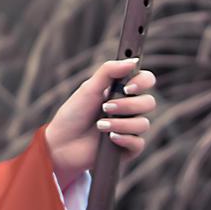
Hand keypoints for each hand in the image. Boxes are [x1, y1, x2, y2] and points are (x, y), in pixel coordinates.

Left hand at [44, 57, 157, 191]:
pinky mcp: (128, 148)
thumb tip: (132, 61)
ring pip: (144, 123)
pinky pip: (138, 142)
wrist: (61, 143)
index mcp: (121, 91)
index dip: (143, 81)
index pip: (146, 81)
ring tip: (100, 125)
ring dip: (121, 123)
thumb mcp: (89, 88)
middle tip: (106, 107)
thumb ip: (109, 71)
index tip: (128, 87)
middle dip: (128, 105)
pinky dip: (124, 138)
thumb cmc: (74, 114)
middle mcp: (129, 109)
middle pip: (149, 102)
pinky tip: (109, 137)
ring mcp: (130, 128)